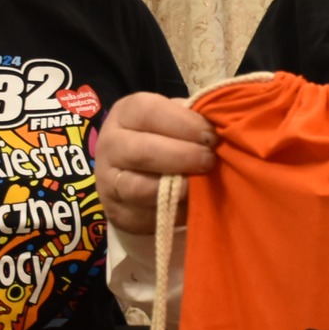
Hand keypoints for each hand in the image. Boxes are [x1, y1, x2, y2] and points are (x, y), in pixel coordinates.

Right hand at [97, 92, 216, 233]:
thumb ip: (191, 118)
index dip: (184, 124)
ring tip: (202, 185)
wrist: (131, 172)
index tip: (210, 136)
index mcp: (125, 114)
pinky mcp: (118, 213)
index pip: (149, 113)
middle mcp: (110, 145)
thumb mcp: (173, 118)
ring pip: (139, 188)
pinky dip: (174, 212)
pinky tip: (193, 204)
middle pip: (142, 152)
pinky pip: (147, 216)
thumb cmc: (163, 137)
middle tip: (209, 160)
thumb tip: (219, 124)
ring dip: (177, 188)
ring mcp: (109, 182)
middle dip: (182, 156)